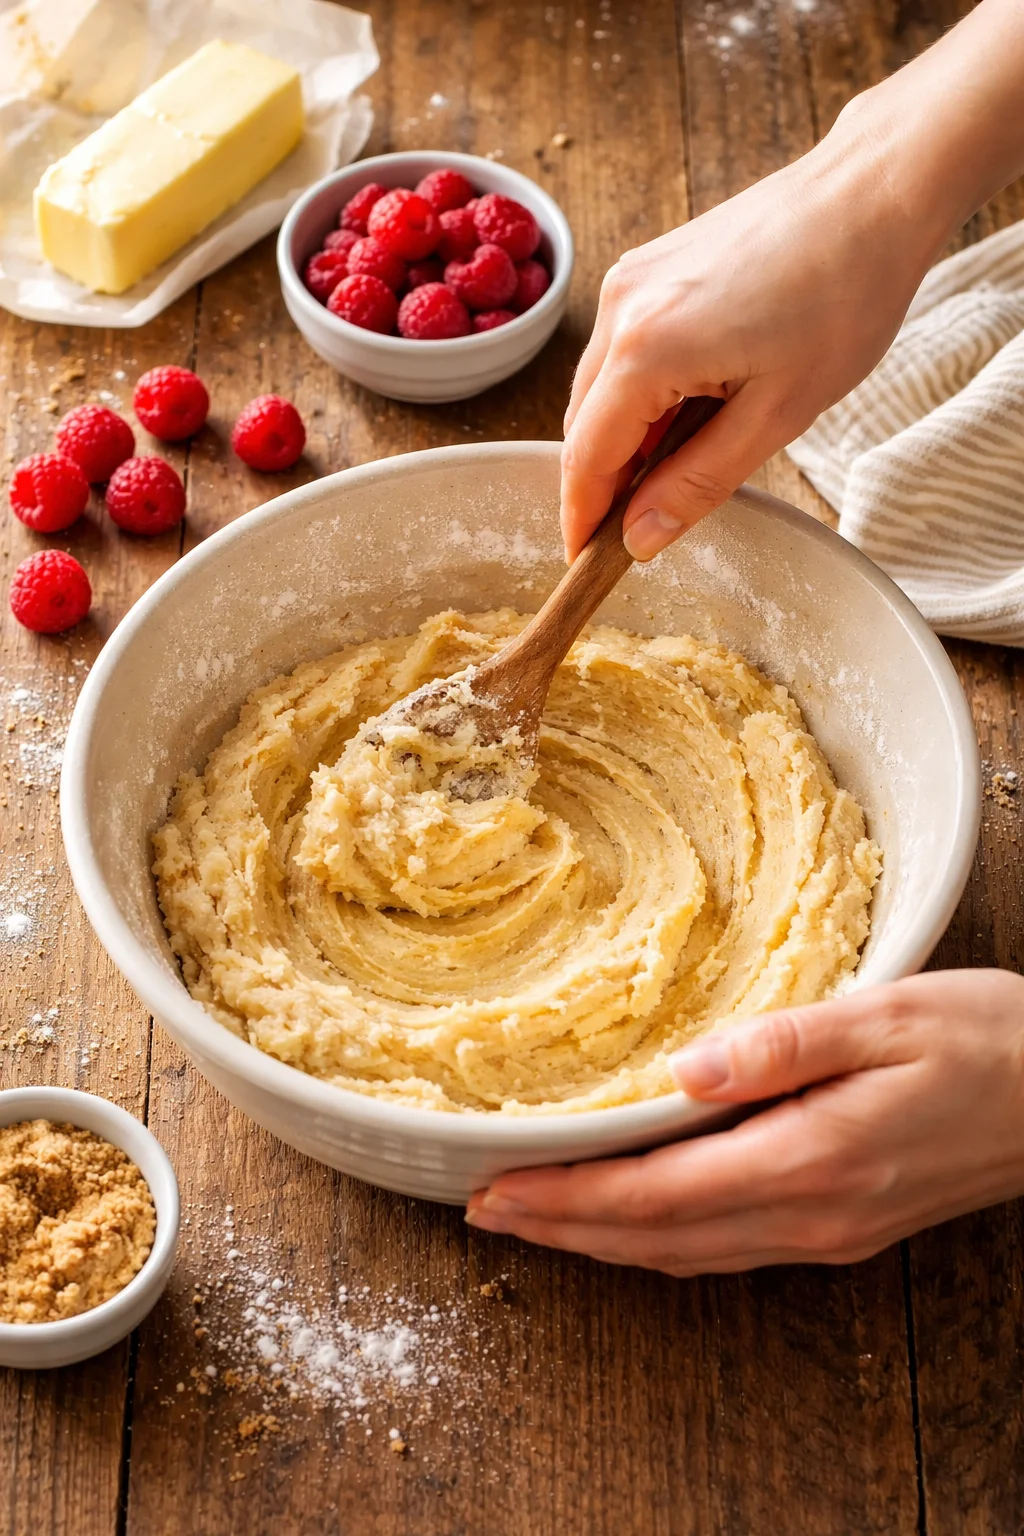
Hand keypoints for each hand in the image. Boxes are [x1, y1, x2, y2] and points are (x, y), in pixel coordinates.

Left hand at [465, 971, 1023, 1275]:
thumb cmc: (990, 1041)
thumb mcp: (888, 1015)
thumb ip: (783, 1043)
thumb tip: (684, 1068)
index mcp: (811, 1157)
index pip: (657, 1194)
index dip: (568, 1198)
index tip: (498, 1190)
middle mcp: (812, 1213)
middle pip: (658, 1238)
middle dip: (565, 1229)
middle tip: (487, 1211)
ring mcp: (829, 1229)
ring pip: (689, 1252)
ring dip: (605, 1242)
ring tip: (539, 1221)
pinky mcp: (843, 1224)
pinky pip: (728, 1246)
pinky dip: (661, 1239)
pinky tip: (636, 1222)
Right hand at [560, 0, 1023, 563]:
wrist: (873, 193)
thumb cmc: (843, 296)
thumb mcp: (777, 416)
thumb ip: (697, 484)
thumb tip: (641, 538)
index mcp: (645, 350)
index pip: (587, 459)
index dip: (583, 517)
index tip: (586, 560)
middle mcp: (620, 310)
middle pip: (583, 424)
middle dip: (605, 481)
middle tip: (642, 527)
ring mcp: (629, 280)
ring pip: (600, 387)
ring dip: (626, 436)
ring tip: (682, 464)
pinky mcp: (648, 267)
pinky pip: (622, 350)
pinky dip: (640, 392)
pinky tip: (690, 408)